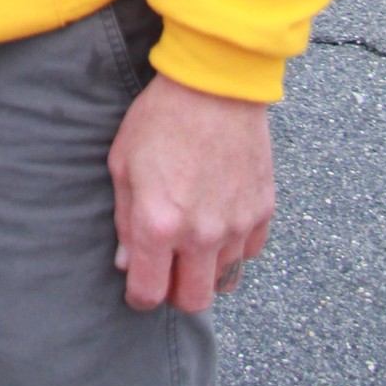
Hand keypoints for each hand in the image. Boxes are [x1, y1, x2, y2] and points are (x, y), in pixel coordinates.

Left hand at [108, 73, 273, 312]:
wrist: (215, 84)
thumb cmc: (160, 117)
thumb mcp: (122, 162)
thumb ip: (124, 219)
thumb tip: (127, 262)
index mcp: (159, 224)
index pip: (149, 292)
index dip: (138, 295)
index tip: (137, 284)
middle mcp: (201, 235)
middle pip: (193, 301)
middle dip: (176, 293)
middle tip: (167, 269)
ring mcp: (236, 226)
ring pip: (224, 280)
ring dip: (206, 268)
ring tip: (193, 237)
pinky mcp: (262, 212)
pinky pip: (249, 252)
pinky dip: (234, 245)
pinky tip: (219, 218)